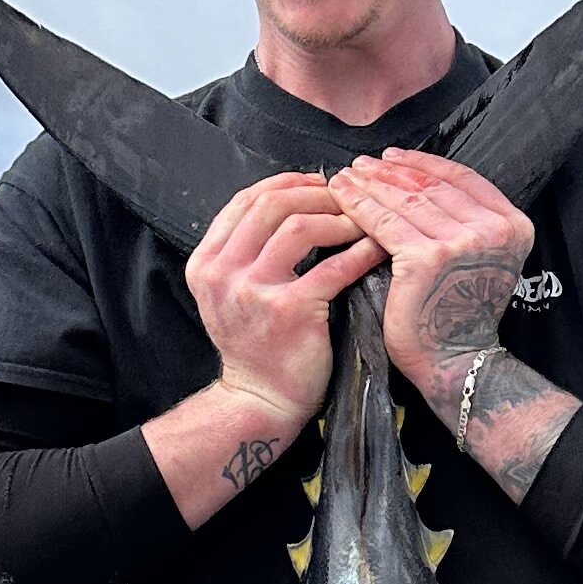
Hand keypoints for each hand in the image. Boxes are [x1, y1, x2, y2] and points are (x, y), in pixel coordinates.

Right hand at [143, 172, 381, 531]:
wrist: (259, 401)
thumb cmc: (255, 345)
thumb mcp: (228, 293)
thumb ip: (246, 250)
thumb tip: (291, 200)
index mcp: (206, 261)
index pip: (246, 200)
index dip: (287, 182)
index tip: (318, 183)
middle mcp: (222, 272)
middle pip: (271, 204)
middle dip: (315, 194)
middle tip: (346, 198)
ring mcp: (253, 291)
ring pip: (299, 225)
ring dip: (337, 217)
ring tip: (361, 222)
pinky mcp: (289, 311)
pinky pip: (332, 267)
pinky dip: (359, 251)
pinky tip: (376, 247)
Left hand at [330, 148, 579, 503]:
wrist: (457, 362)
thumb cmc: (459, 314)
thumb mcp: (477, 257)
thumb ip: (463, 221)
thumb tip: (417, 178)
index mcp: (512, 224)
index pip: (461, 179)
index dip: (423, 163)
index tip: (393, 156)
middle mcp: (493, 229)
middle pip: (431, 187)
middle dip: (391, 172)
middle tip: (360, 164)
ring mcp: (462, 242)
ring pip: (406, 201)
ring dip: (371, 184)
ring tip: (345, 177)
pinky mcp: (428, 258)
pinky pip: (386, 224)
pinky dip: (360, 207)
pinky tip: (342, 197)